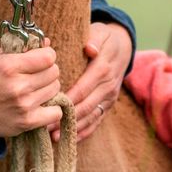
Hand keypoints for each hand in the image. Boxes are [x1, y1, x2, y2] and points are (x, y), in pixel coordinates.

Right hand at [0, 46, 61, 140]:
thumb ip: (21, 48)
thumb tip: (47, 42)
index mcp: (8, 66)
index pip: (48, 57)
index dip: (47, 55)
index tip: (41, 58)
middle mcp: (18, 86)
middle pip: (54, 72)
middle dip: (48, 70)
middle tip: (37, 74)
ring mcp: (24, 105)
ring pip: (55, 89)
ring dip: (48, 87)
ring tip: (35, 88)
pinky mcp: (28, 122)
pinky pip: (56, 113)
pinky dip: (52, 109)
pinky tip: (41, 105)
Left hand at [60, 21, 132, 141]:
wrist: (124, 46)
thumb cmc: (104, 38)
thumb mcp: (100, 31)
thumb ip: (94, 38)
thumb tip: (89, 48)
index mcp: (103, 69)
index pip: (83, 88)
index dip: (67, 100)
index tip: (51, 108)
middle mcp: (108, 86)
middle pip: (86, 106)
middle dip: (67, 119)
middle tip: (47, 128)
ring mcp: (109, 97)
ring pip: (91, 117)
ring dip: (74, 128)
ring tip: (55, 137)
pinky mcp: (108, 104)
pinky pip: (97, 121)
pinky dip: (84, 131)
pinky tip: (70, 139)